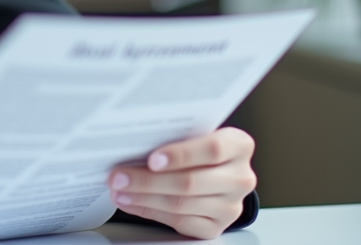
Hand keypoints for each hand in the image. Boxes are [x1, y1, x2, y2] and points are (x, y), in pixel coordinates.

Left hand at [107, 127, 255, 239]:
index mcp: (239, 146)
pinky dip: (150, 211)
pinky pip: (180, 222)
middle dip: (148, 180)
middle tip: (119, 176)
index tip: (151, 159)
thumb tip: (132, 140)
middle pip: (190, 182)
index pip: (212, 149)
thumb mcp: (194, 133)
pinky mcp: (217, 226)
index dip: (180, 155)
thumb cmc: (198, 146)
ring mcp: (231, 206)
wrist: (216, 171)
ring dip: (143, 198)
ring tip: (119, 190)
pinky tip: (132, 202)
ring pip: (181, 204)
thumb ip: (175, 135)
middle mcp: (241, 177)